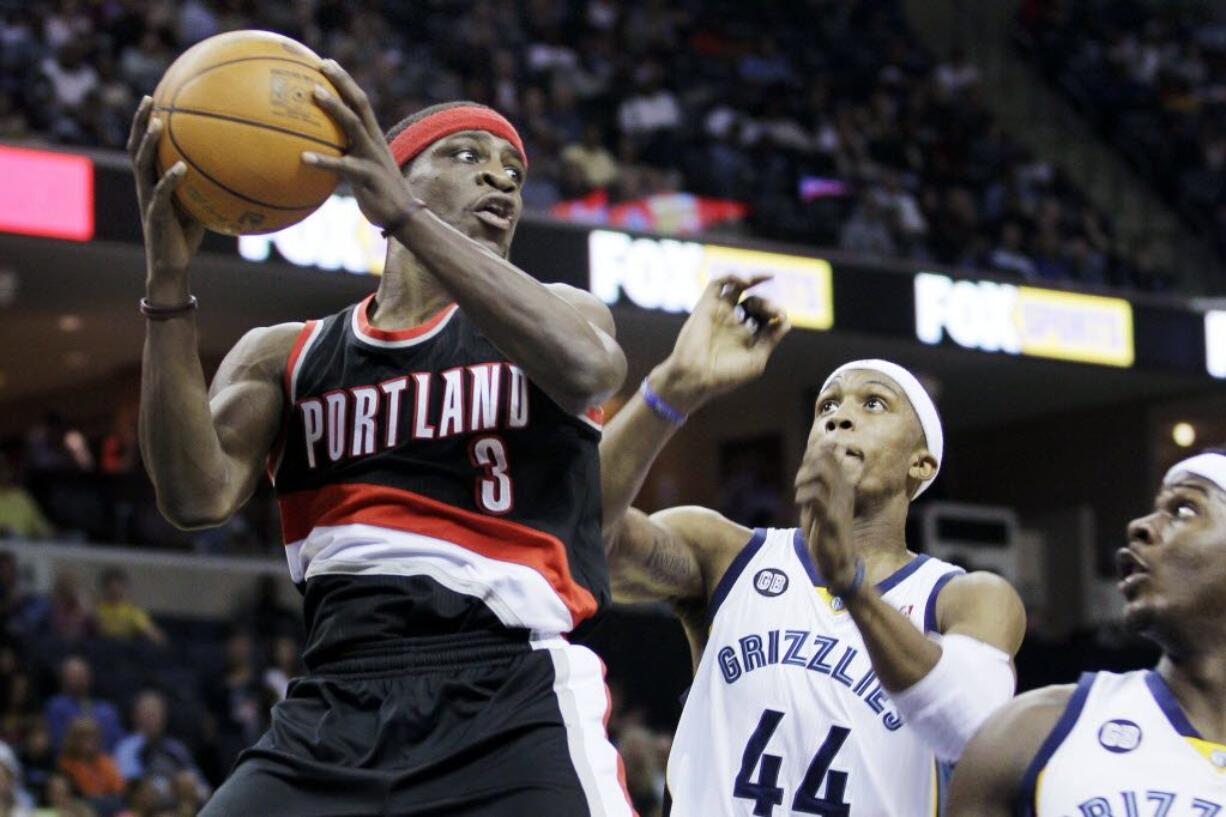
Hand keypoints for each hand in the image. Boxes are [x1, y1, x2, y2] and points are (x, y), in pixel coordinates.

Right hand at [127, 96, 204, 296]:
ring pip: (142, 165)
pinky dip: (170, 179)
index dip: (145, 122)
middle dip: (141, 121)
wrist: (172, 266)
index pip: (144, 145)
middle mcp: (145, 185)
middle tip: (150, 98)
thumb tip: (236, 167)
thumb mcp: (198, 204)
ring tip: (159, 124)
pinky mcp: (155, 215)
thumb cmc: (185, 235)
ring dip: (149, 143)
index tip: (154, 96)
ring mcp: (148, 199)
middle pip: (136, 146)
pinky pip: (161, 194)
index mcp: (152, 180)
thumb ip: (206, 185)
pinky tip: (180, 167)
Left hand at [302, 60, 419, 229]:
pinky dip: (323, 161)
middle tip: (322, 65)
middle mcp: (374, 141)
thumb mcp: (362, 171)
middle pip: (360, 103)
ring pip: (354, 126)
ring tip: (313, 94)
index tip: (325, 63)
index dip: (344, 81)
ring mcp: (372, 157)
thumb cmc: (379, 195)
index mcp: (373, 137)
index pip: (359, 101)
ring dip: (335, 108)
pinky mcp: (369, 177)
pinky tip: (303, 158)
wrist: (404, 217)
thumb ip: (345, 157)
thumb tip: (314, 154)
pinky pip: (343, 166)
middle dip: (342, 81)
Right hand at [650, 275, 789, 412]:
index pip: (765, 316)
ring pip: (738, 287)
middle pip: (754, 301)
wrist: (695, 378)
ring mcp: (720, 313)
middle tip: (771, 310)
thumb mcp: (755, 360)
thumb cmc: (725, 376)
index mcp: (746, 336)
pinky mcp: (706, 306)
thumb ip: (770, 340)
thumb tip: (786, 320)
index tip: (779, 316)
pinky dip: (732, 276)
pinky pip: (718, 283)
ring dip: (754, 279)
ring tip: (764, 280)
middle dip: (766, 302)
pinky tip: (745, 280)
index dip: (776, 311)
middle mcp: (733, 322)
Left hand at [795, 442, 858, 593]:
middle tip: (799, 480)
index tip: (803, 468)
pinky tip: (799, 501)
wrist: (839, 565)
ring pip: (823, 475)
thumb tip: (807, 465)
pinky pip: (819, 498)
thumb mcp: (819, 504)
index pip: (829, 455)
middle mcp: (842, 492)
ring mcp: (838, 505)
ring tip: (798, 489)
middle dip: (807, 463)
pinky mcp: (831, 521)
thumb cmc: (826, 533)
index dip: (812, 454)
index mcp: (841, 486)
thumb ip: (814, 483)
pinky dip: (805, 495)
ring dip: (804, 477)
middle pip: (826, 459)